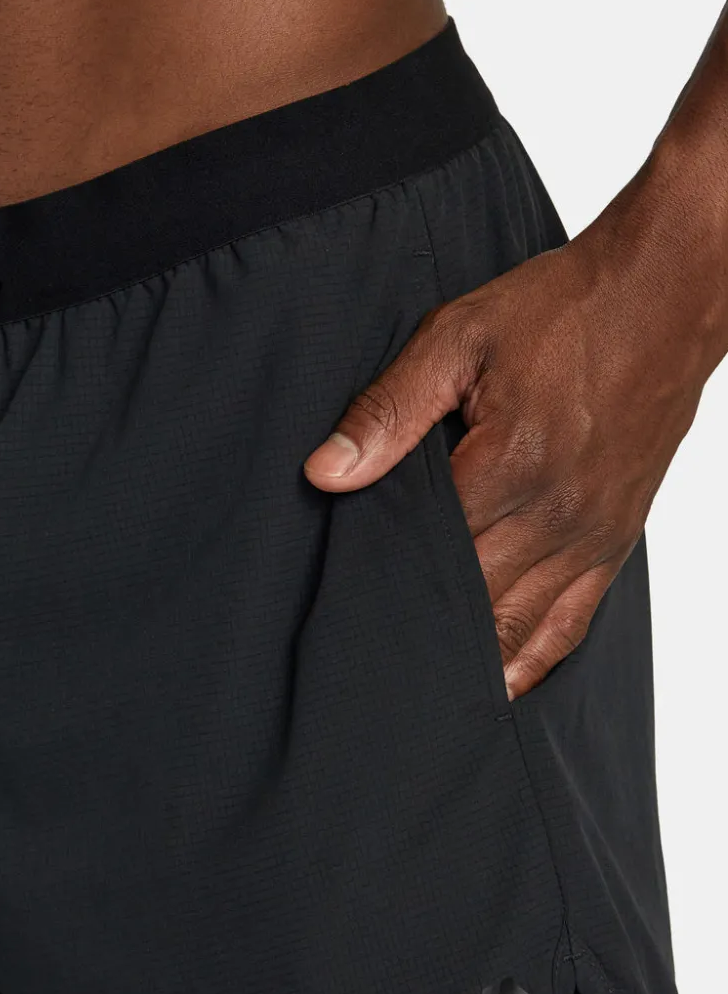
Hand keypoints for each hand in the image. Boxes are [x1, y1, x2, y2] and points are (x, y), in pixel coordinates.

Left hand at [303, 204, 713, 699]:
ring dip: (469, 665)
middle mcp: (554, 517)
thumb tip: (325, 473)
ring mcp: (590, 537)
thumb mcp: (458, 339)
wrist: (667, 294)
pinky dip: (532, 662)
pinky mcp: (614, 542)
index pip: (425, 558)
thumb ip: (388, 411)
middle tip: (366, 677)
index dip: (379, 591)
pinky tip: (499, 688)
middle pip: (467, 606)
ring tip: (418, 699)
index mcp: (508, 468)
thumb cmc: (562, 310)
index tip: (341, 623)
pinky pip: (571, 626)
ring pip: (517, 631)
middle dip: (418, 637)